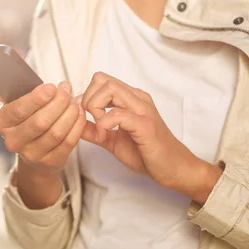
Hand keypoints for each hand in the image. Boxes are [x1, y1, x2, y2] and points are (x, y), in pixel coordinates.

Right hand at [0, 80, 86, 207]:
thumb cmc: (27, 121)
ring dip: (69, 113)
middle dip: (58, 103)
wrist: (35, 156)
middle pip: (40, 122)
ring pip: (56, 132)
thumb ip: (5, 91)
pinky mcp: (51, 162)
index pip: (18, 110)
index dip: (37, 98)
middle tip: (66, 91)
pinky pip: (68, 142)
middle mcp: (13, 142)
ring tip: (74, 102)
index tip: (51, 87)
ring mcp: (32, 155)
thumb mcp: (15, 106)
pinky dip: (77, 126)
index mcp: (2, 123)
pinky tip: (79, 114)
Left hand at [79, 72, 221, 203]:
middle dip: (88, 99)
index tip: (86, 119)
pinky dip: (104, 124)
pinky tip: (106, 138)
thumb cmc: (147, 154)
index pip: (101, 80)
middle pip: (102, 79)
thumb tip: (75, 123)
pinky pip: (117, 114)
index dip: (86, 96)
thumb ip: (95, 130)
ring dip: (95, 108)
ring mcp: (143, 109)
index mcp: (130, 99)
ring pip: (110, 89)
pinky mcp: (145, 125)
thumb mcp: (113, 141)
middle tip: (90, 122)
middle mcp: (137, 98)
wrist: (174, 169)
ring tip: (99, 130)